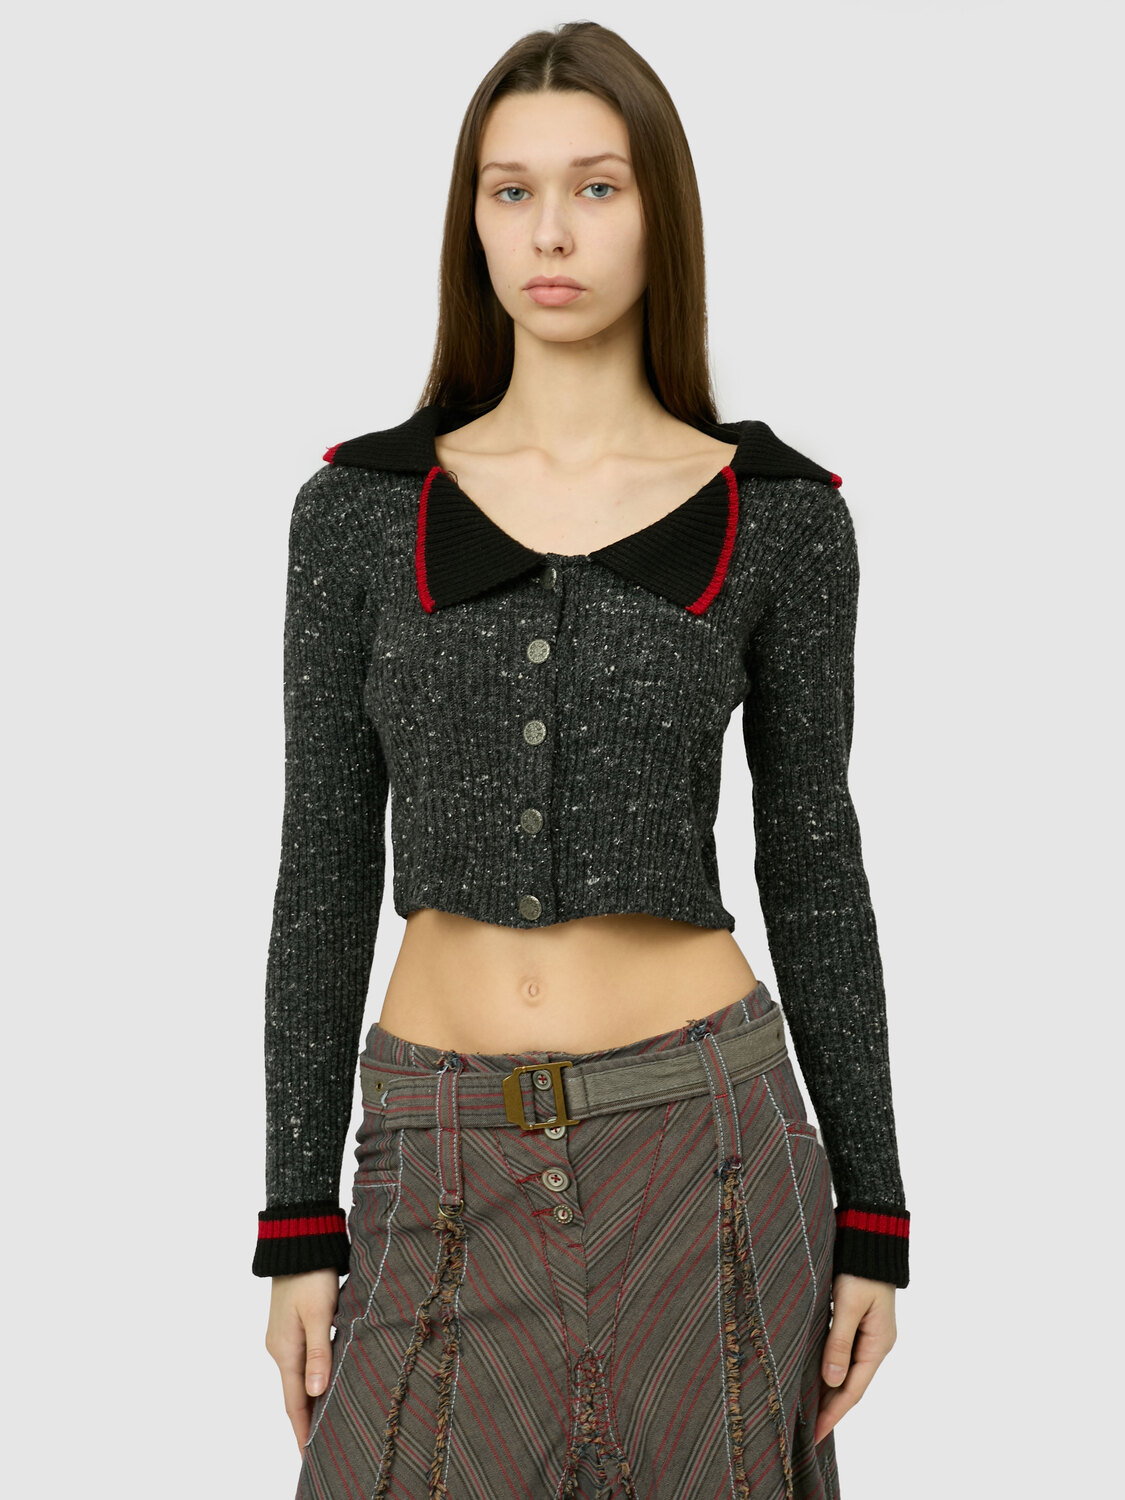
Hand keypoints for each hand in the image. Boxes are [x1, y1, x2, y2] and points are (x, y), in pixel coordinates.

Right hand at [265, 1268, 340, 1454]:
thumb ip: (319, 1352)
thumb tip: (316, 1392)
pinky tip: (326, 1382)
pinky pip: (304, 1360)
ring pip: (300, 1377)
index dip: (302, 1431)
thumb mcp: (318, 1312)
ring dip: (311, 1400)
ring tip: (326, 1422)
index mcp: (285, 1351)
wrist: (298, 1241)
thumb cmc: (311, 1274)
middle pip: (295, 1395)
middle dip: (306, 1422)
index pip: (295, 1403)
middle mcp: (282, 1348)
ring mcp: (286, 1337)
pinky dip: (313, 1377)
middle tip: (322, 1448)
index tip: (309, 1458)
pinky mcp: (294, 1325)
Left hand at [814, 1273, 896, 1445]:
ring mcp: (869, 1333)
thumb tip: (831, 1382)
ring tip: (807, 1410)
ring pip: (846, 1370)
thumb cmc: (859, 1268)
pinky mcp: (858, 1321)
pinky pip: (843, 1353)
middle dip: (830, 1408)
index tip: (815, 1434)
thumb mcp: (848, 1304)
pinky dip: (830, 1368)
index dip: (834, 1414)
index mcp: (877, 1344)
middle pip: (851, 1384)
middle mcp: (875, 1343)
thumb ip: (839, 1342)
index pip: (853, 1390)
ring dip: (829, 1390)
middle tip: (806, 1430)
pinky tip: (815, 1375)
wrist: (870, 1237)